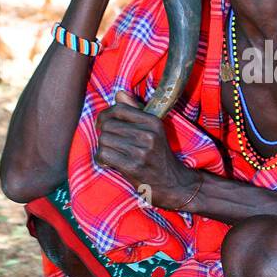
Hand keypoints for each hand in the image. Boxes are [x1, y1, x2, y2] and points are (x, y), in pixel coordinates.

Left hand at [96, 92, 199, 210]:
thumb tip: (119, 93)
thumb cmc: (159, 156)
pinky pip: (104, 155)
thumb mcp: (153, 130)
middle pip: (108, 125)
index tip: (103, 124)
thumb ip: (135, 111)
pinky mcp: (134, 167)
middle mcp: (148, 134)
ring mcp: (141, 151)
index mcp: (153, 121)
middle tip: (109, 143)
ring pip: (104, 140)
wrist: (174, 183)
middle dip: (103, 134)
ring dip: (103, 148)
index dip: (105, 115)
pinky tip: (109, 163)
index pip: (119, 109)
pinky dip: (102, 159)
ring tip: (111, 154)